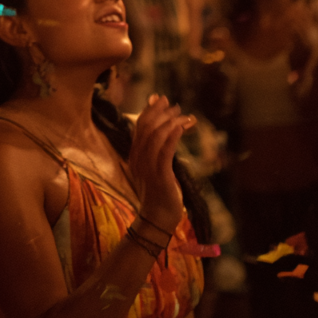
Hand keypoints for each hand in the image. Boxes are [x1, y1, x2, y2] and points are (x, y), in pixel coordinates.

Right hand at [128, 94, 194, 235]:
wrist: (157, 218)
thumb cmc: (159, 193)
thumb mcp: (154, 169)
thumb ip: (156, 151)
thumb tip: (163, 134)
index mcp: (135, 155)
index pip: (139, 126)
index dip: (149, 110)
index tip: (160, 99)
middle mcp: (138, 158)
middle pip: (145, 127)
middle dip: (160, 112)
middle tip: (174, 104)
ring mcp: (147, 166)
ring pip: (155, 136)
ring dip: (170, 122)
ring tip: (183, 115)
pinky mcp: (160, 175)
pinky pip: (164, 151)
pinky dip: (172, 136)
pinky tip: (181, 127)